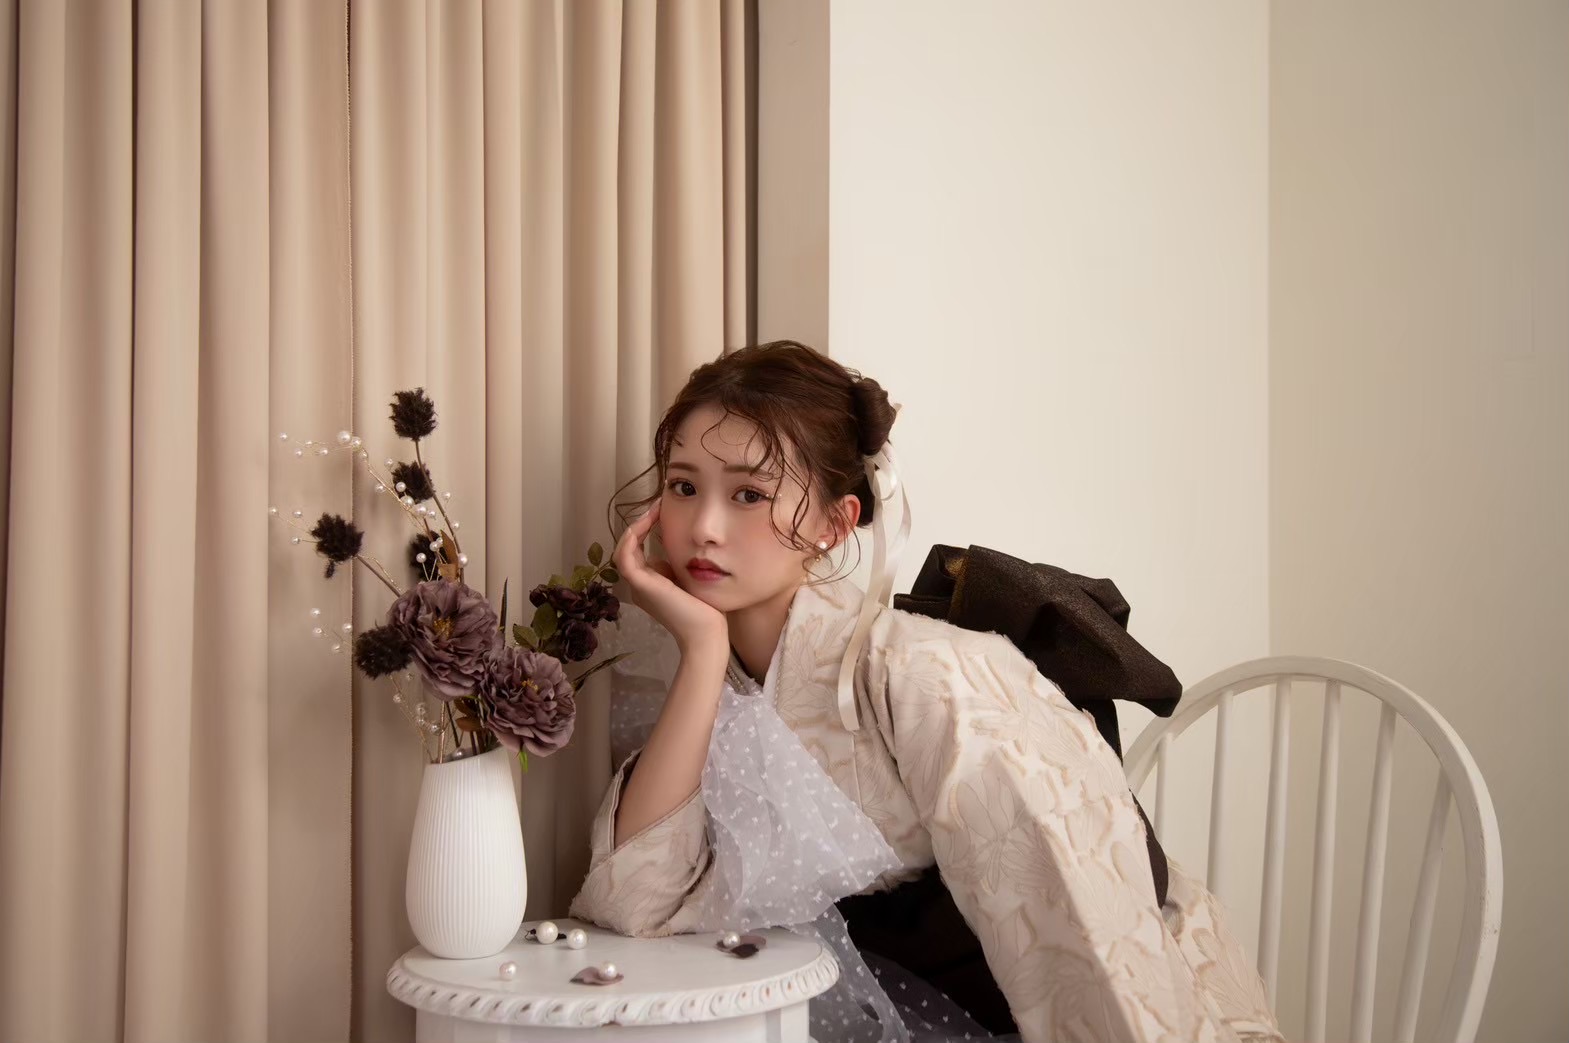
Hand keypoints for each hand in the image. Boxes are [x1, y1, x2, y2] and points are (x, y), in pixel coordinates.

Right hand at [612, 499, 726, 652]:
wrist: (707, 633)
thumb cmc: (706, 609)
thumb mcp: (689, 577)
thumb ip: (679, 562)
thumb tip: (678, 541)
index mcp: (649, 584)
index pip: (638, 550)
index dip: (646, 527)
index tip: (662, 509)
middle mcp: (639, 585)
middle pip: (629, 547)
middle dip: (641, 523)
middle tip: (658, 505)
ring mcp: (638, 586)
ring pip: (624, 549)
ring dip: (636, 526)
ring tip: (654, 510)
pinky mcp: (641, 585)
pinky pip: (624, 557)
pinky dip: (631, 538)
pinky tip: (647, 522)